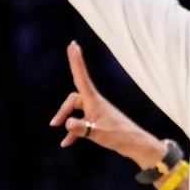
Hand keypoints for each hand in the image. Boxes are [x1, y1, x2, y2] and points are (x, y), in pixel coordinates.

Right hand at [50, 42, 169, 168]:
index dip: (76, 61)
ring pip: (76, 112)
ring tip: (63, 140)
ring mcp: (97, 112)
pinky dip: (74, 133)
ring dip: (67, 122)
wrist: (136, 145)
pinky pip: (82, 123)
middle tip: (54, 124)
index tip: (73, 45)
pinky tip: (67, 143)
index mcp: (95, 101)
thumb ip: (80, 128)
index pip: (82, 77)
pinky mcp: (99, 121)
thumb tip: (67, 122)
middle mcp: (95, 103)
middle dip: (63, 110)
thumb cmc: (118, 137)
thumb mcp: (97, 133)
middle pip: (73, 99)